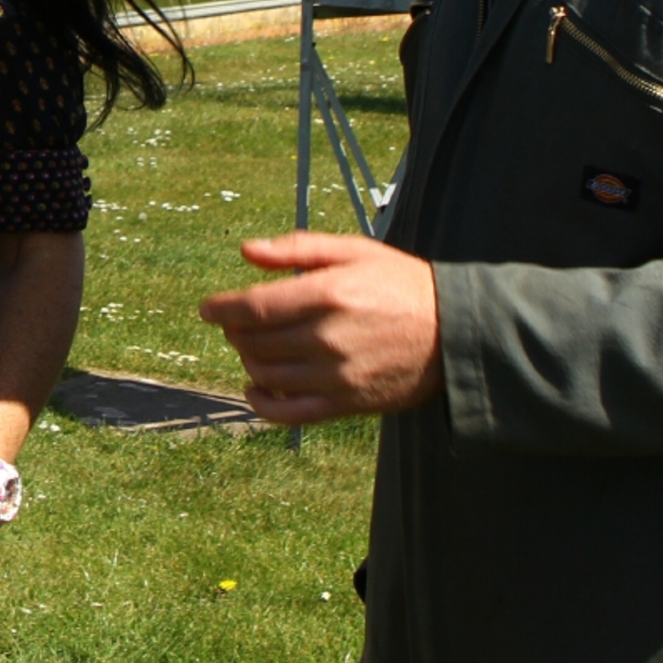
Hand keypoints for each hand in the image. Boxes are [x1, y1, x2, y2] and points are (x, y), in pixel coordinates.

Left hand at [197, 231, 444, 424]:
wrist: (454, 333)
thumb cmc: (400, 284)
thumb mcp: (354, 251)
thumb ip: (298, 249)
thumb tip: (247, 251)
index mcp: (329, 294)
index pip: (254, 307)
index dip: (222, 308)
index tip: (208, 309)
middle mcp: (329, 338)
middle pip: (254, 341)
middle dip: (236, 331)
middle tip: (237, 323)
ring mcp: (337, 376)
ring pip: (265, 374)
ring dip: (248, 360)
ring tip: (253, 347)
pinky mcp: (346, 405)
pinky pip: (288, 413)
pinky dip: (261, 403)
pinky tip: (255, 388)